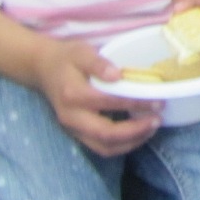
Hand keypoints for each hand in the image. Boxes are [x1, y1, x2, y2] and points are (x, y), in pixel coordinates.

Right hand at [29, 34, 160, 156]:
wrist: (43, 69)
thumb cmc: (66, 58)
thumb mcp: (81, 52)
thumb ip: (98, 63)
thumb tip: (117, 75)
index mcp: (73, 95)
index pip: (108, 103)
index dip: (135, 103)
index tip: (157, 101)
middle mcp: (71, 116)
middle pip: (105, 134)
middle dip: (135, 131)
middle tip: (157, 120)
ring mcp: (72, 129)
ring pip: (104, 147)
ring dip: (131, 142)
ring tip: (151, 129)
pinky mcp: (77, 134)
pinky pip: (101, 147)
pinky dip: (122, 145)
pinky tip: (138, 134)